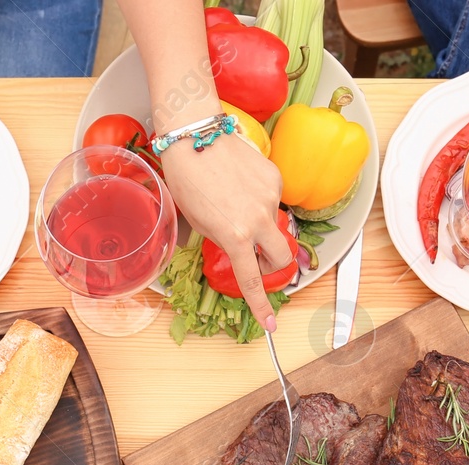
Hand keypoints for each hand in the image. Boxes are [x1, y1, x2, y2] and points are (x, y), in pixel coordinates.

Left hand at [159, 135, 291, 330]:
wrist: (195, 137)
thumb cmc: (187, 180)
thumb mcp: (199, 222)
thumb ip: (222, 239)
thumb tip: (235, 246)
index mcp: (235, 237)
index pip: (252, 280)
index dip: (261, 305)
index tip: (270, 322)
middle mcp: (258, 220)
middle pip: (281, 256)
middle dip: (273, 264)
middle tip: (258, 259)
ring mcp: (270, 198)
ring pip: (275, 224)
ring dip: (261, 225)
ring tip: (235, 204)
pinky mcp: (274, 178)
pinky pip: (272, 199)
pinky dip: (260, 200)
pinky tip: (240, 185)